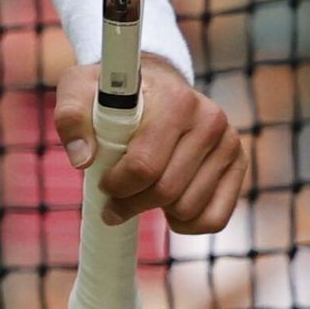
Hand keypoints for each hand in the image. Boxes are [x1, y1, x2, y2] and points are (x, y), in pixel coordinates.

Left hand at [52, 55, 245, 235]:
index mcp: (176, 101)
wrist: (153, 85)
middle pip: (166, 191)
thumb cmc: (111, 92)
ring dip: (157, 211)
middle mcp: (211, 120)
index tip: (102, 183)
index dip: (117, 185)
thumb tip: (81, 159)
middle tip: (113, 202)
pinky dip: (186, 223)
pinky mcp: (238, 163)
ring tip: (141, 192)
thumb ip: (71, 118)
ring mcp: (229, 142)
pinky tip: (168, 207)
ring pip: (190, 208)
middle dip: (131, 204)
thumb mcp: (79, 90)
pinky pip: (214, 218)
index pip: (145, 165)